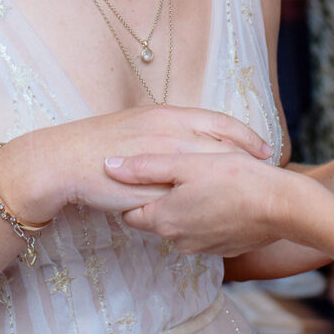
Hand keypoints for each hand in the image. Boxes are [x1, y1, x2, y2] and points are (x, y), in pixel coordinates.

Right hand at [0, 105, 273, 224]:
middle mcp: (168, 132)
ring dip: (230, 185)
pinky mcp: (148, 186)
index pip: (219, 122)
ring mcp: (160, 160)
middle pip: (222, 146)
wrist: (64, 159)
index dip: (245, 136)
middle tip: (269, 174)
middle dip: (248, 161)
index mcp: (168, 115)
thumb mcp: (140, 125)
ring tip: (251, 198)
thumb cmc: (100, 142)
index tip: (265, 149)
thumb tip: (194, 139)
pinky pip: (183, 198)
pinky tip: (216, 217)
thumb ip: (169, 131)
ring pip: (207, 172)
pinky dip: (202, 206)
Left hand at [112, 149, 300, 256]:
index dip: (134, 193)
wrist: (282, 206)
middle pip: (157, 219)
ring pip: (183, 225)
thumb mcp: (187, 163)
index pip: (130, 213)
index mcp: (164, 219)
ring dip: (189, 207)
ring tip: (207, 182)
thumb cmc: (235, 179)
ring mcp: (203, 248)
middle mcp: (179, 240)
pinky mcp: (225, 248)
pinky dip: (210, 216)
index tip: (145, 175)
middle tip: (181, 173)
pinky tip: (224, 197)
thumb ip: (145, 166)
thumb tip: (108, 167)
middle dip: (163, 199)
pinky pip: (207, 231)